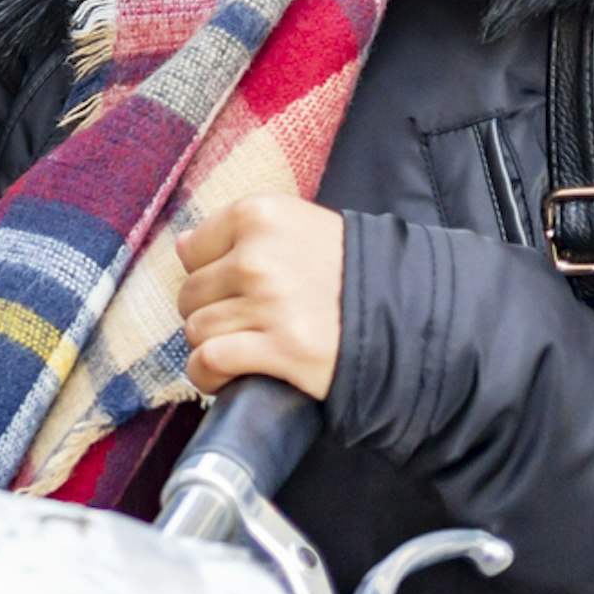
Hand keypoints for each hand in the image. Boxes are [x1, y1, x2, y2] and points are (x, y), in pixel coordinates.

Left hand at [177, 194, 345, 399]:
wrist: (410, 314)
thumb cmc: (351, 271)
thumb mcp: (300, 227)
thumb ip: (245, 231)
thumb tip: (183, 245)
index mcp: (260, 215)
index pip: (194, 250)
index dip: (209, 276)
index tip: (230, 290)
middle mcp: (258, 255)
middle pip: (191, 293)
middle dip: (209, 314)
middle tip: (238, 326)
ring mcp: (269, 303)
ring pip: (197, 329)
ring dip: (209, 346)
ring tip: (236, 351)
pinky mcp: (281, 348)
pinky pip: (211, 361)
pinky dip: (207, 373)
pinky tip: (221, 377)